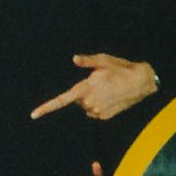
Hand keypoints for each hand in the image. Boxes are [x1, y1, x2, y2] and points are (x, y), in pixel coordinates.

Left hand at [31, 54, 156, 120]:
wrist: (143, 82)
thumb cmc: (122, 69)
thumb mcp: (104, 60)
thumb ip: (87, 61)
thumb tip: (74, 58)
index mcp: (86, 88)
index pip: (61, 100)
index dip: (46, 108)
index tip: (33, 115)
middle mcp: (89, 102)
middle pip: (77, 99)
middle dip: (84, 91)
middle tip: (101, 82)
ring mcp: (96, 111)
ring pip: (86, 105)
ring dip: (92, 98)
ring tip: (109, 89)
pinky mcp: (103, 117)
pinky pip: (94, 111)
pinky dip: (99, 105)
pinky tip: (111, 97)